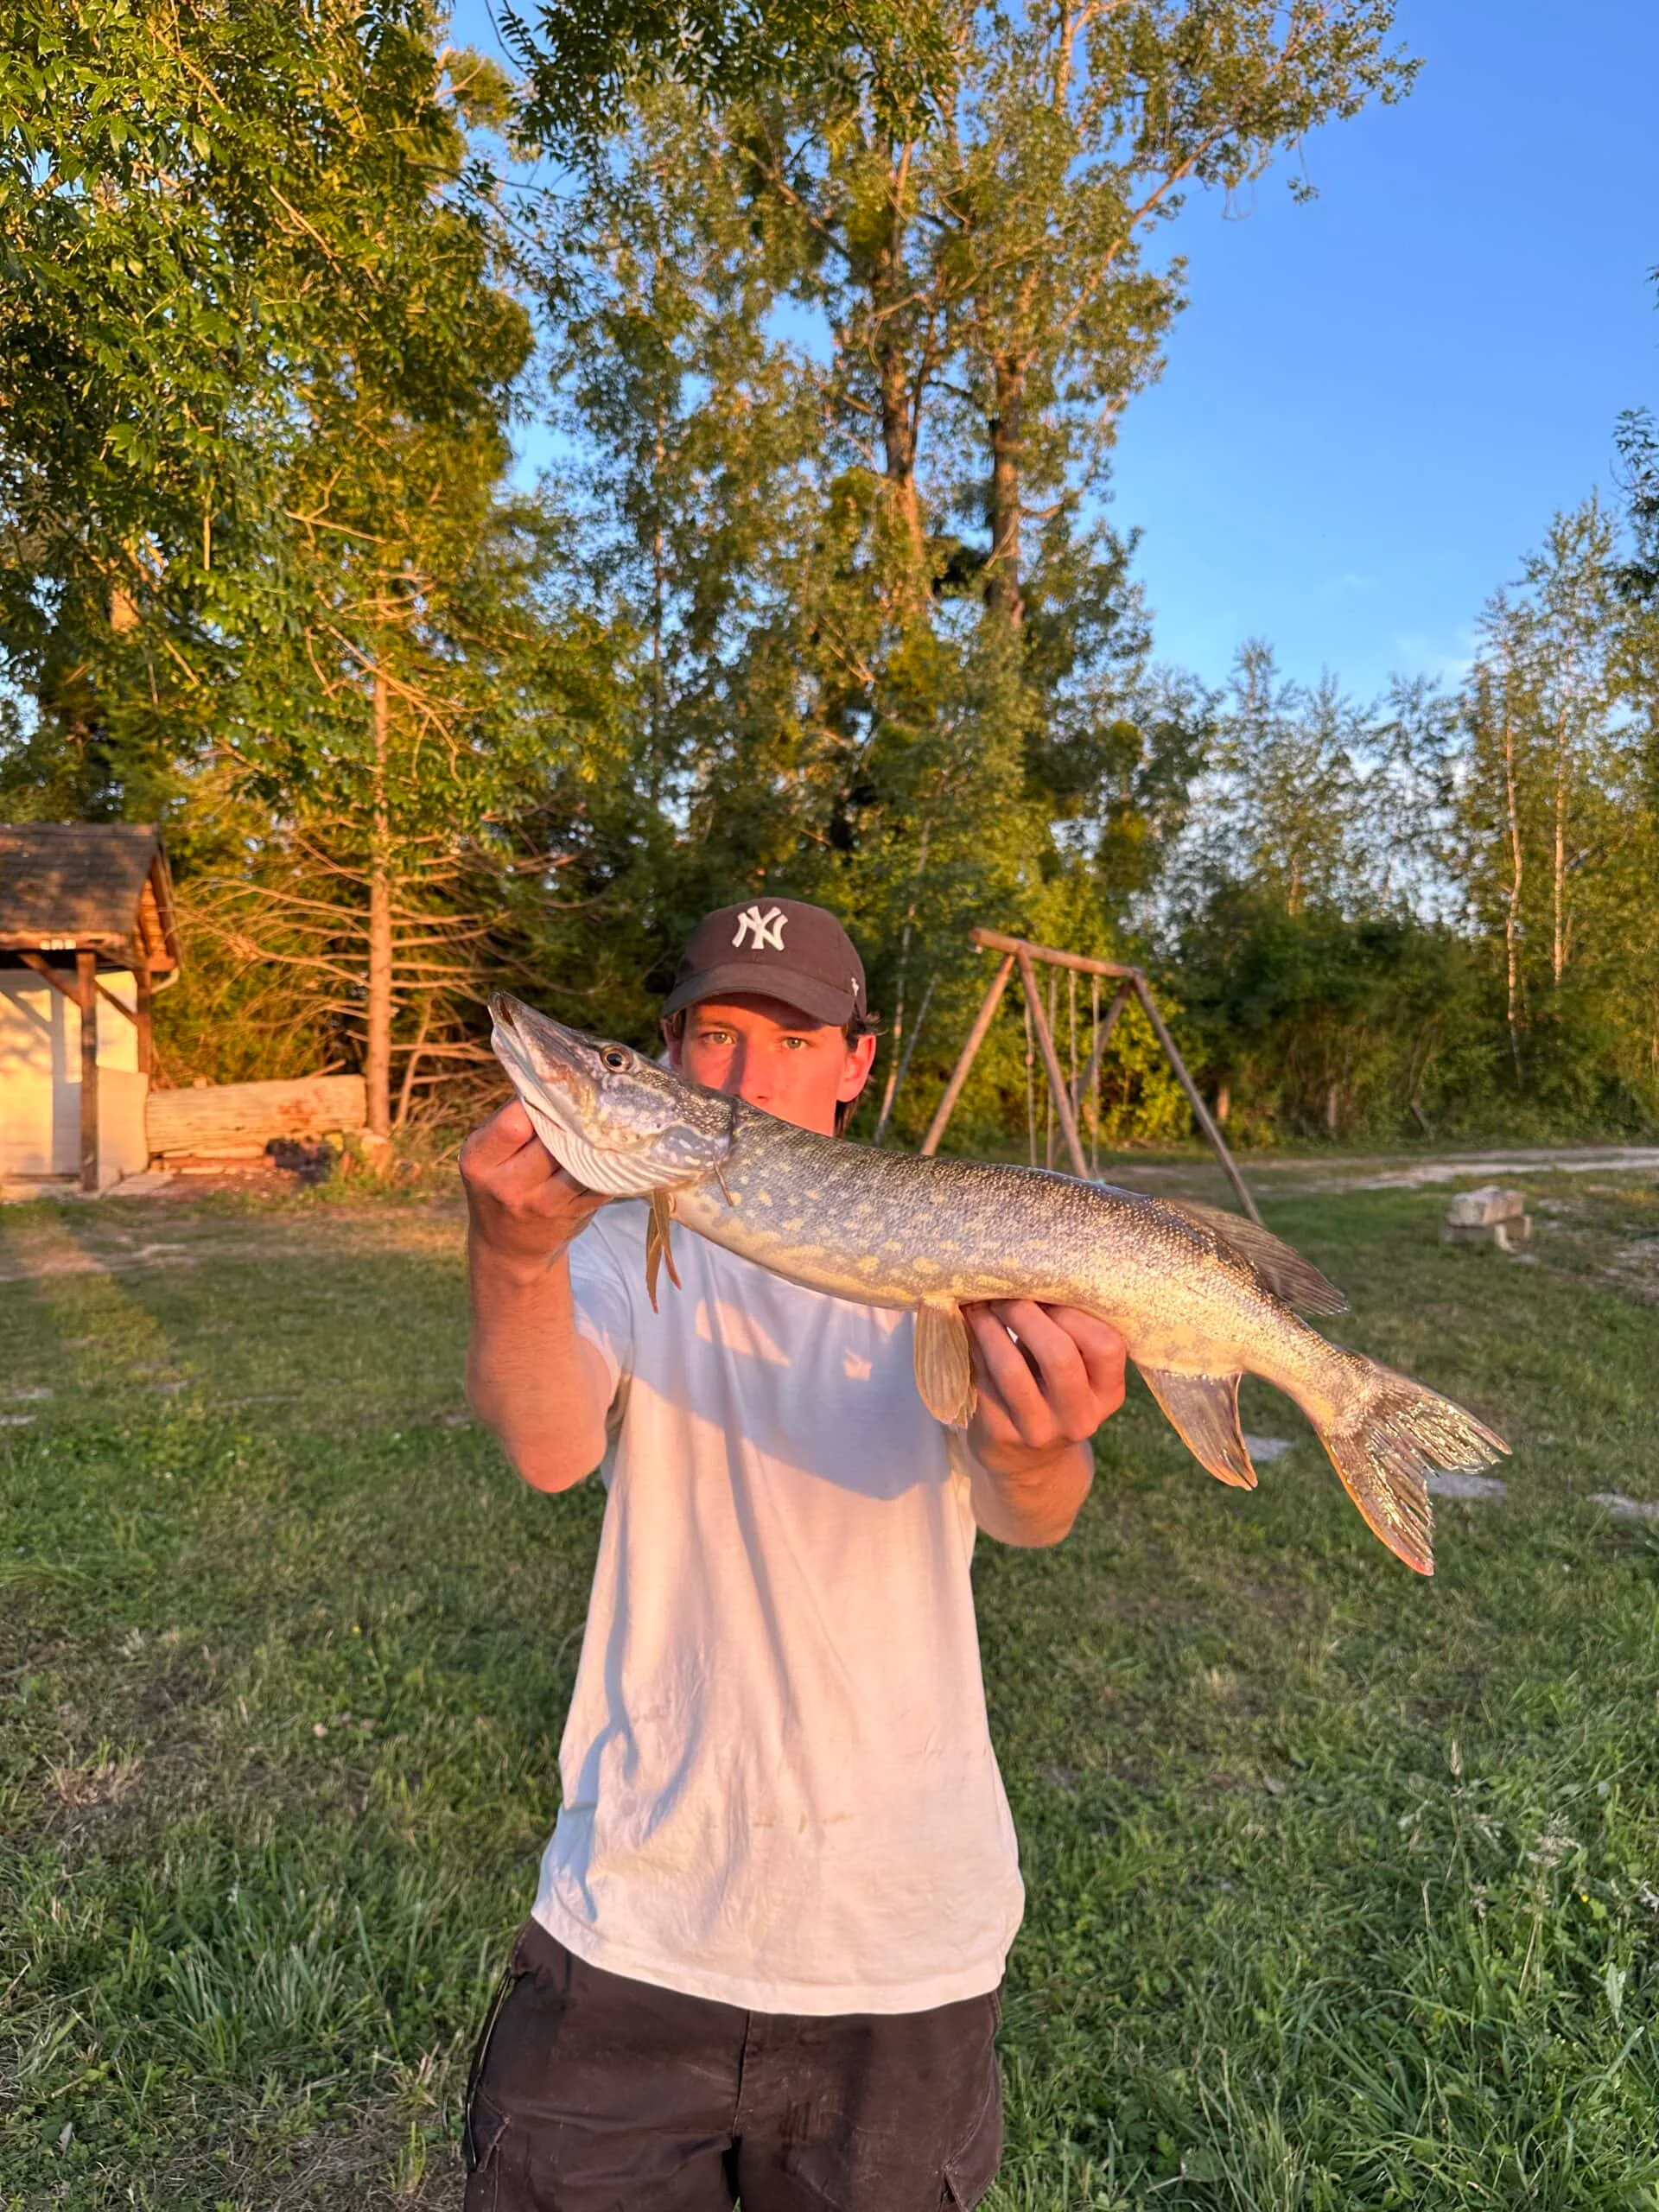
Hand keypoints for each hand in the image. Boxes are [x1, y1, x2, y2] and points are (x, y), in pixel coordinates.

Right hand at [459, 1099, 605, 1270]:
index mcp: (479, 1161)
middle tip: (592, 1095)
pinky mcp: (574, 1215)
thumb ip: (512, 1121)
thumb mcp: (488, 1155)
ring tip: (608, 1116)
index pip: (514, 1123)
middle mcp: (508, 1186)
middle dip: (573, 1116)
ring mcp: (543, 1204)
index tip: (556, 1086)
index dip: (540, 1102)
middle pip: (552, 1139)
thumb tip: (554, 1074)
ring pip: (582, 1160)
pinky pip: (601, 1180)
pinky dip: (612, 1162)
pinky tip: (616, 1146)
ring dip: (598, 1138)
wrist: (509, 1246)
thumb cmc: (500, 1184)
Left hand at [964, 1301, 1125, 1475]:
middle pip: (1059, 1356)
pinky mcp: (1000, 1435)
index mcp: (1108, 1394)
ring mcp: (1039, 1431)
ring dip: (990, 1327)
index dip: (1074, 1312)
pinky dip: (972, 1347)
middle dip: (1026, 1314)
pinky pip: (982, 1380)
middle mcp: (1080, 1417)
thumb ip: (1067, 1332)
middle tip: (1004, 1293)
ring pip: (1012, 1368)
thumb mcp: (1076, 1372)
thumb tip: (1030, 1273)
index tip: (1046, 1290)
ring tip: (978, 1305)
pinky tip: (966, 1328)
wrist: (1030, 1464)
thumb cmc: (1054, 1394)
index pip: (1106, 1346)